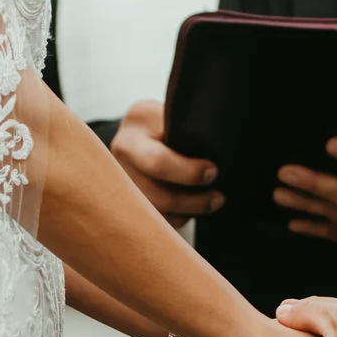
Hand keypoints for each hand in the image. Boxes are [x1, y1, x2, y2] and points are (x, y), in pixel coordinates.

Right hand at [110, 99, 222, 228]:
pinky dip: (178, 218)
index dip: (189, 173)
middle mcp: (118, 162)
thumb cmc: (163, 122)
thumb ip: (185, 128)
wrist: (139, 133)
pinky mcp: (127, 204)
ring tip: (212, 203)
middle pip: (158, 197)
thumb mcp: (170, 115)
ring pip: (157, 213)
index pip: (158, 162)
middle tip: (218, 197)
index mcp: (131, 135)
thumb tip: (216, 148)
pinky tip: (192, 209)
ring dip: (189, 212)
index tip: (213, 172)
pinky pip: (155, 222)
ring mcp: (120, 187)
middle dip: (193, 201)